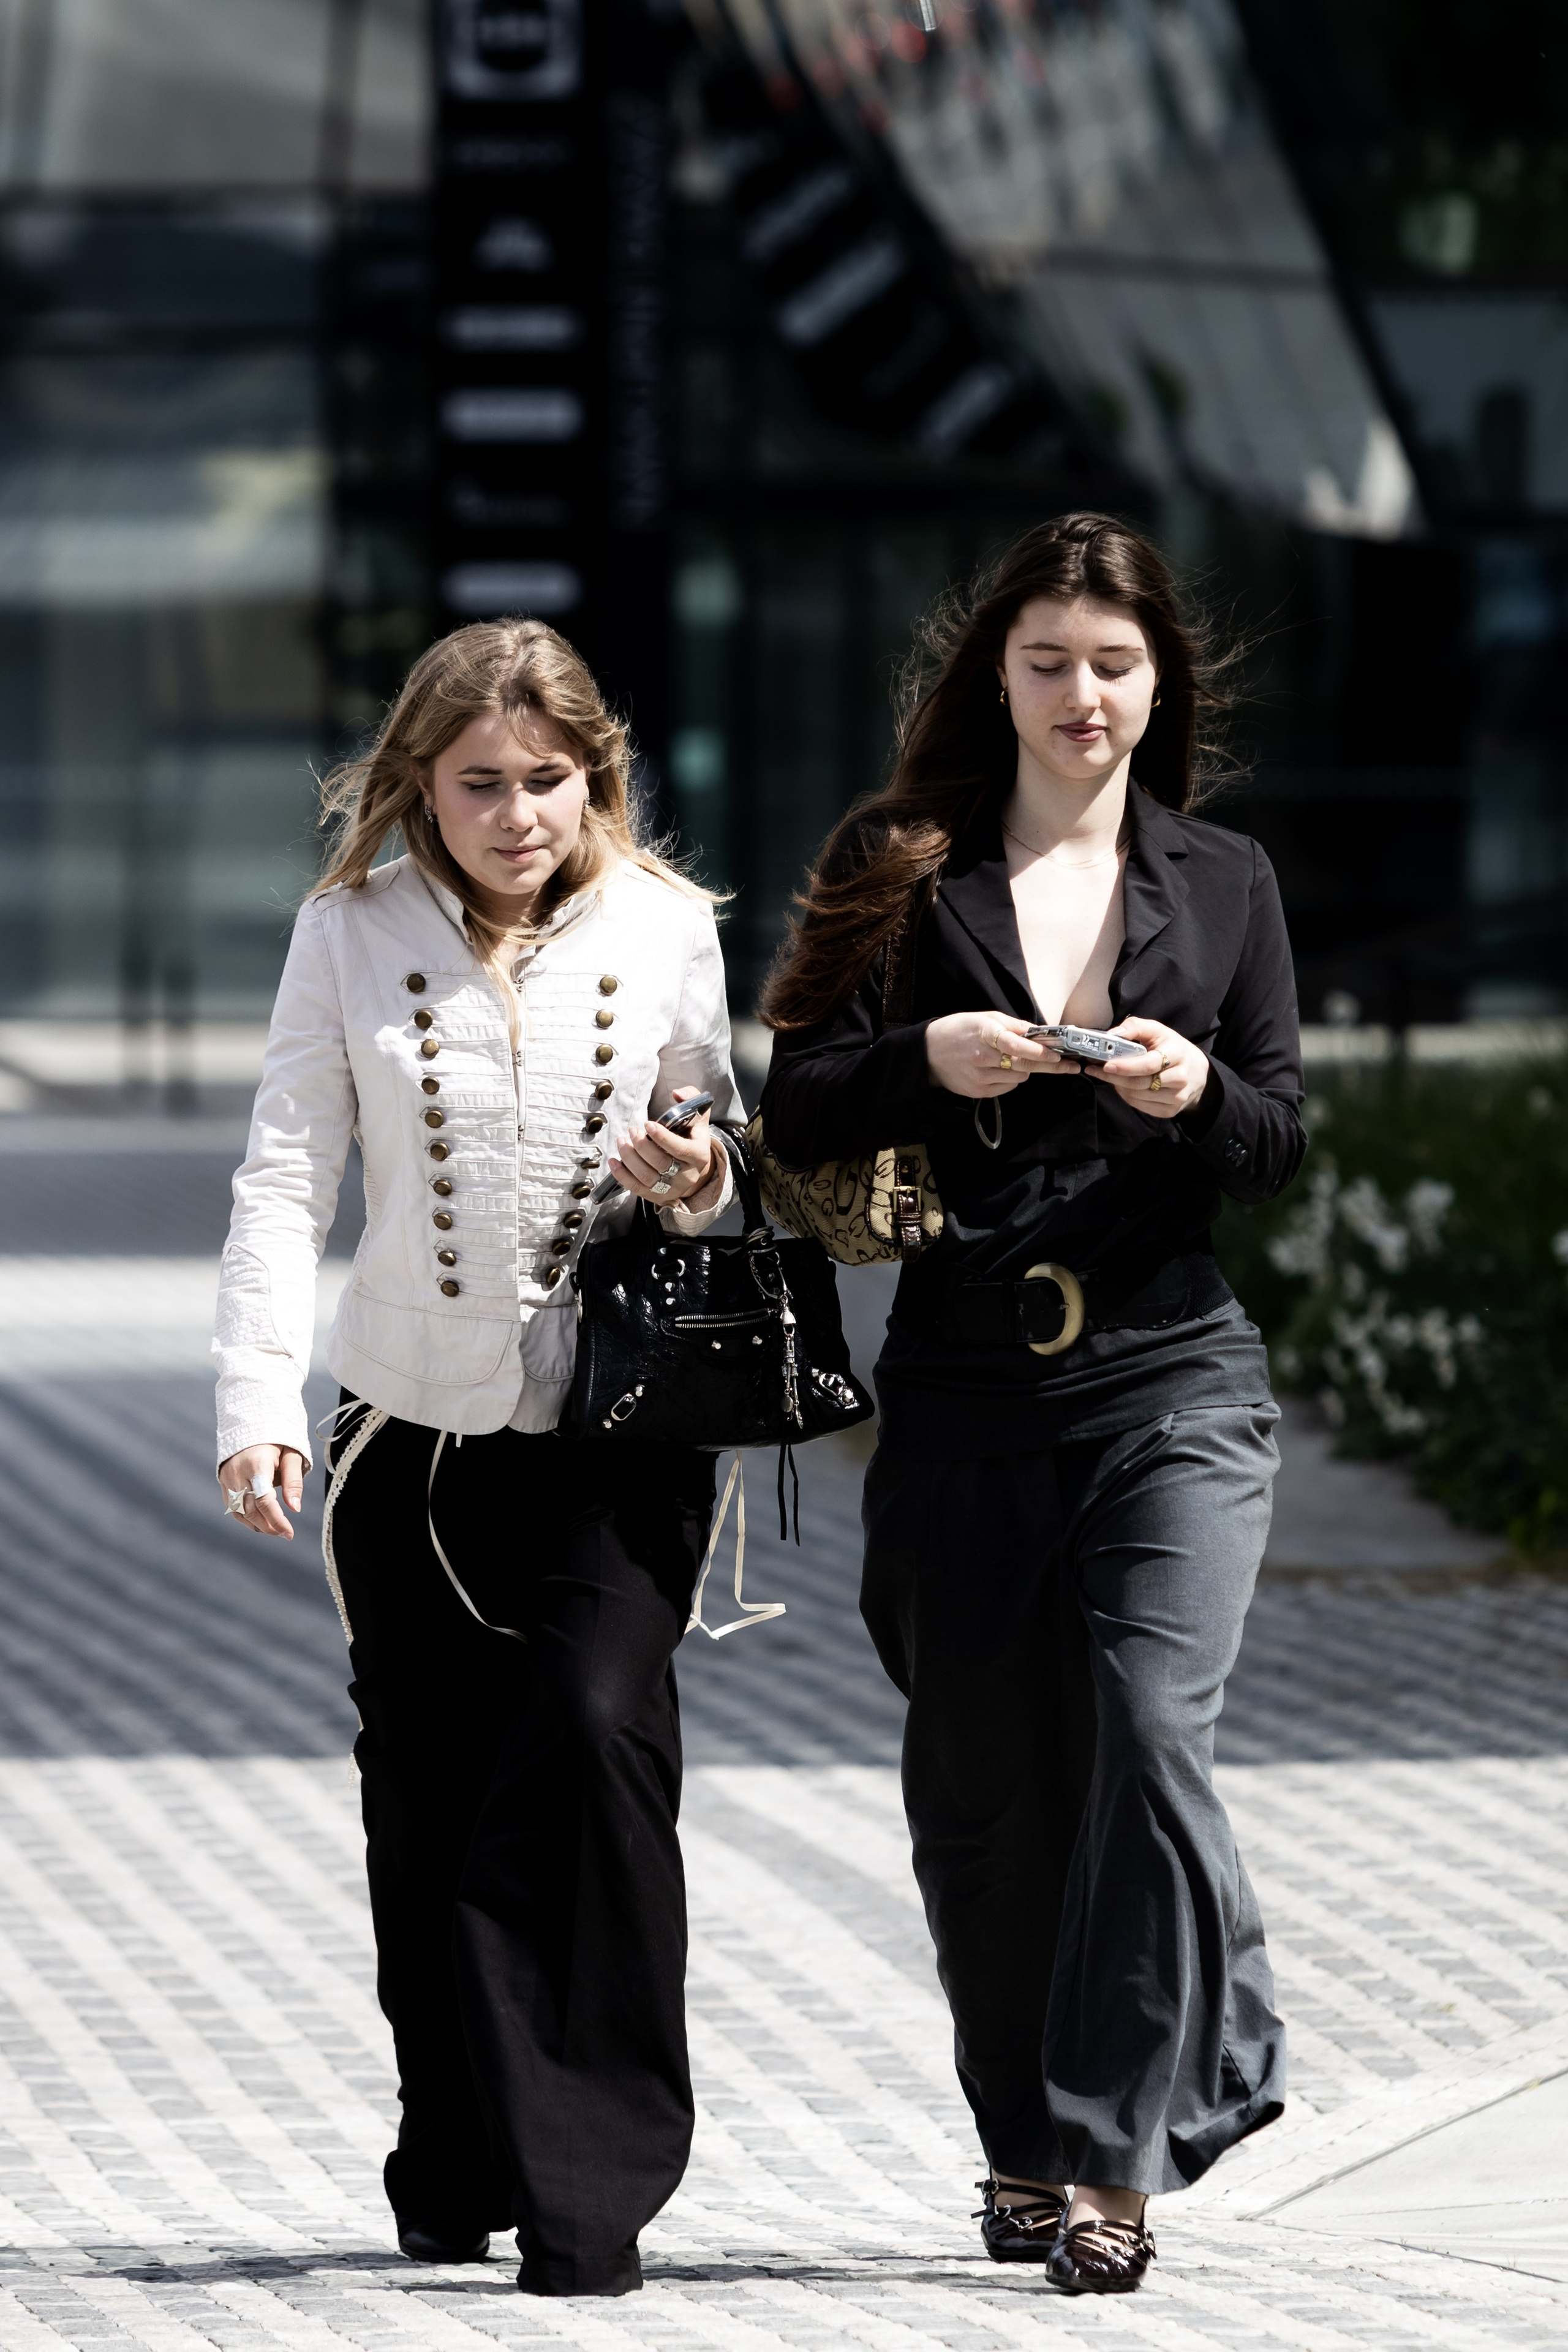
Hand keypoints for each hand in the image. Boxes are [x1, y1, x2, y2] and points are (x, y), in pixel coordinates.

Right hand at [217, 1444, 304, 1539]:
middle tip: (284, 1532)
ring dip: (257, 1525)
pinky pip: (232, 1508)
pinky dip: (246, 1518)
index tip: (289, 1533)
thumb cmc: (276, 1440)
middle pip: (250, 1509)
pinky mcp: (223, 1482)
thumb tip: (295, 1509)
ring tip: (274, 1528)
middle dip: (268, 1526)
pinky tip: (260, 1521)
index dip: (277, 1520)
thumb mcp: (291, 1455)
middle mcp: (238, 1473)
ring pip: (239, 1512)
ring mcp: (227, 1479)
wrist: (250, 1425)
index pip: (264, 1500)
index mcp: (257, 1464)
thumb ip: (293, 1482)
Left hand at [610, 1086, 722, 1205]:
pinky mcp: (659, 1196)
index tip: (647, 1124)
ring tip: (621, 1141)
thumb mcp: (699, 1116)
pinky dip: (622, 1175)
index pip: (680, 1149)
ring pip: (647, 1177)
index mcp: (699, 1155)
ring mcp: (673, 1188)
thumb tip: (678, 1094)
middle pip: (661, 1163)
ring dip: (629, 1158)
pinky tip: (614, 1161)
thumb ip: (692, 1098)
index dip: (662, 1137)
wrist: (695, 1167)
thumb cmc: (692, 1137)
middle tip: (631, 1131)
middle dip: (641, 1146)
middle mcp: (688, 1175)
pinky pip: (638, 1189)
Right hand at [925, 1012, 1064, 1097]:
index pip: (1016, 1045)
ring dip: (1025, 1068)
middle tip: (1069, 1066)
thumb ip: (1014, 1026)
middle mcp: (981, 1057)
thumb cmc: (958, 1031)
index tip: (1058, 1054)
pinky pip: (1008, 1087)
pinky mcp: (978, 1092)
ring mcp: (980, 1077)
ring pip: (1020, 1077)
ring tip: (1011, 1059)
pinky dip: (1011, 1078)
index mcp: (984, 1033)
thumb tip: (1041, 1032)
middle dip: (1050, 1065)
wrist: (928, 1053)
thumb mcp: (985, 1018)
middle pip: (1024, 1065)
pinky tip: (999, 1069)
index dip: (1039, 1051)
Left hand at [1085, 1017, 1207, 1119]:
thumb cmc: (1171, 1047)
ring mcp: (1177, 1097)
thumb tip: (1113, 1034)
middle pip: (1140, 1083)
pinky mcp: (1171, 1110)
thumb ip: (1135, 1027)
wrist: (1196, 1072)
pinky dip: (1128, 1096)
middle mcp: (1180, 1077)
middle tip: (1096, 1070)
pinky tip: (1124, 1086)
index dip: (1126, 1066)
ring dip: (1119, 1086)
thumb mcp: (1158, 1031)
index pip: (1148, 1064)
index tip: (1106, 1065)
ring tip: (1112, 1075)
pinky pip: (1141, 1106)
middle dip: (1115, 1078)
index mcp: (1177, 1054)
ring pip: (1138, 1096)